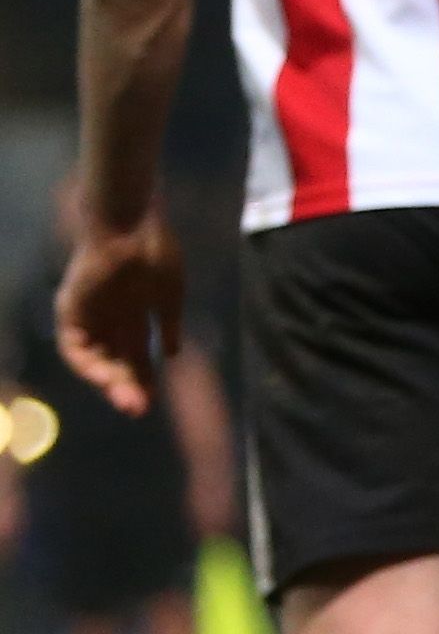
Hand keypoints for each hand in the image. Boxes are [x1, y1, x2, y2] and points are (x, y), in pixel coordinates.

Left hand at [53, 213, 183, 417]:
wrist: (133, 225)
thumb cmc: (157, 255)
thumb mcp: (169, 297)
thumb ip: (167, 326)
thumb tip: (171, 355)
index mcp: (134, 317)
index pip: (135, 357)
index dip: (143, 380)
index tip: (152, 401)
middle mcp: (110, 321)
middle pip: (114, 363)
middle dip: (126, 387)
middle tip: (138, 408)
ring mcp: (90, 316)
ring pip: (94, 359)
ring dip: (106, 381)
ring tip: (123, 397)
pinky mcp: (71, 309)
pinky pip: (73, 345)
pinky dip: (86, 363)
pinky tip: (104, 375)